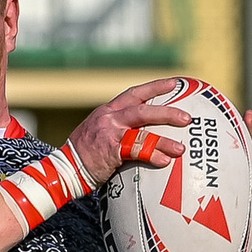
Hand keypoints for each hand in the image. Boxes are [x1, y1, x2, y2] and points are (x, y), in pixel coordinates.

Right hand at [66, 81, 192, 184]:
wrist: (65, 169)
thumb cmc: (85, 156)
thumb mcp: (100, 134)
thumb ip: (120, 130)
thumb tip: (144, 135)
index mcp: (108, 111)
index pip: (134, 93)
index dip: (155, 87)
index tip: (174, 83)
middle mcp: (109, 117)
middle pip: (143, 109)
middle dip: (167, 112)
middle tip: (187, 118)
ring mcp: (109, 133)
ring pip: (142, 130)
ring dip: (164, 140)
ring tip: (181, 148)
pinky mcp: (110, 150)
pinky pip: (136, 150)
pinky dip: (152, 155)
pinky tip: (164, 161)